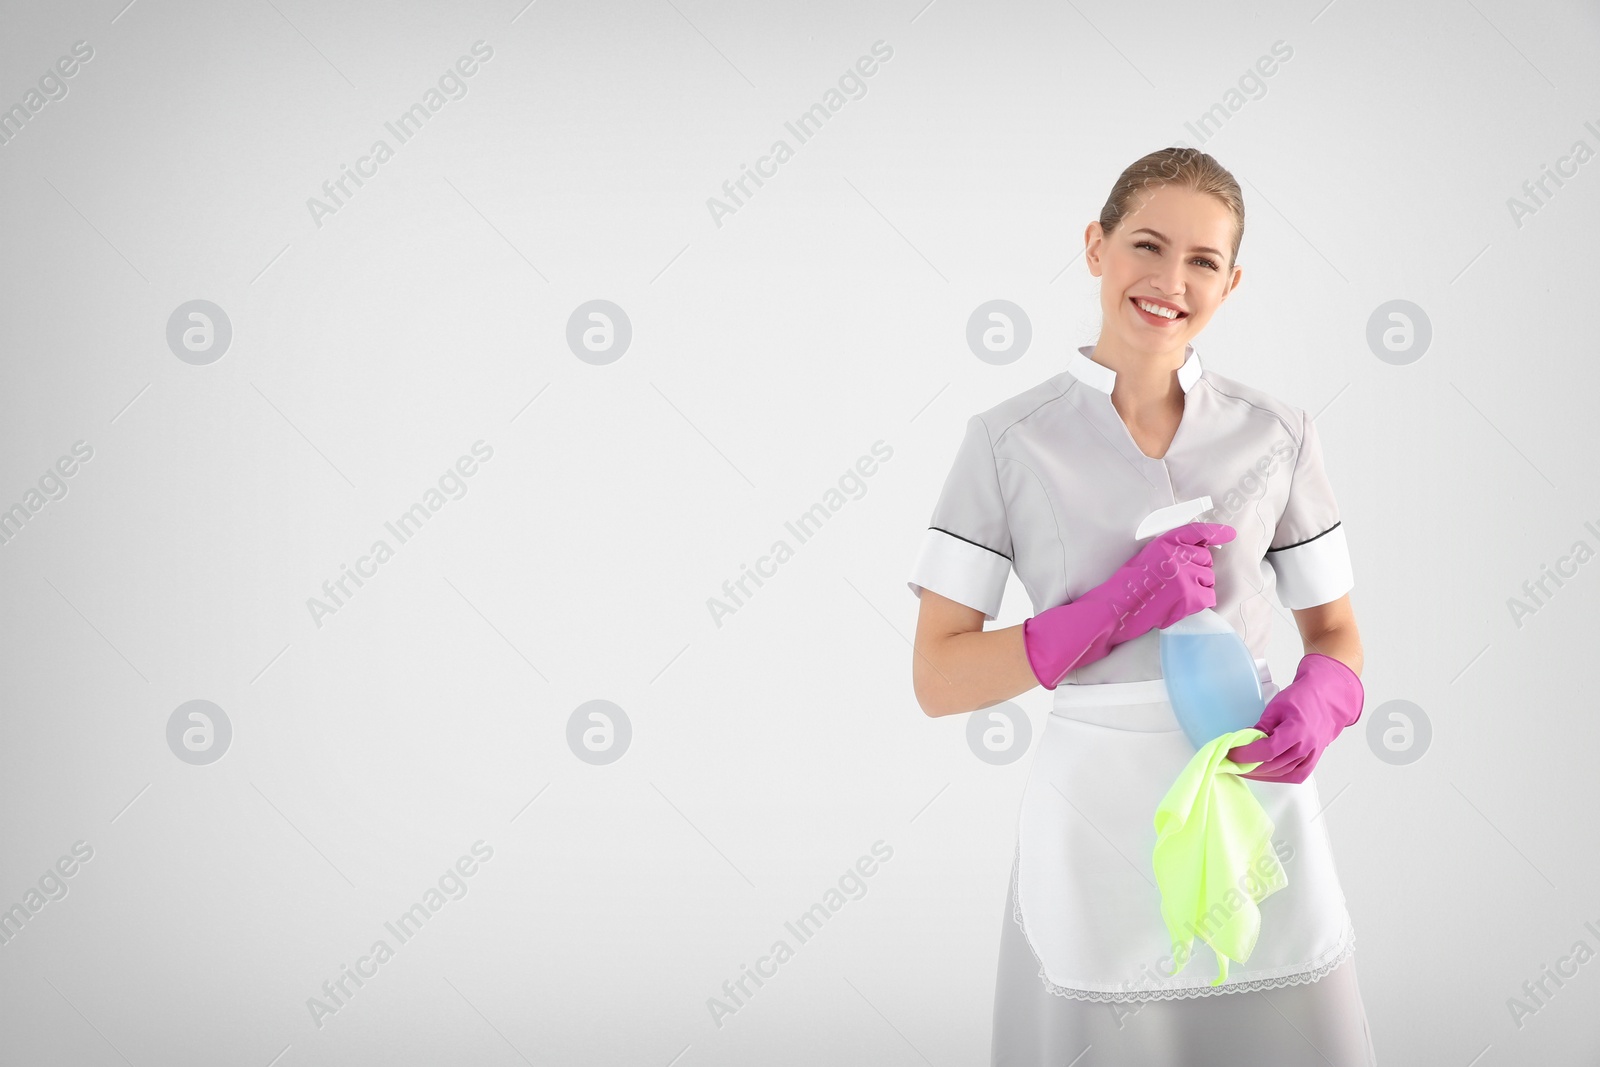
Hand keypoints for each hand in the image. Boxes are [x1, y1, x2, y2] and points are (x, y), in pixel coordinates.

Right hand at [1099, 521, 1235, 638]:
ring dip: (1199, 586)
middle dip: (1198, 569)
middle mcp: (1177, 556)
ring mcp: (1185, 577)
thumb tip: (1197, 552)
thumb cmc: (1128, 585)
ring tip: (1176, 594)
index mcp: (1164, 543)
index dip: (1216, 532)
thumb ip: (1170, 551)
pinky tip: (1183, 604)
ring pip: (1209, 578)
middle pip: (1206, 559)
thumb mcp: (1147, 556)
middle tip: (1177, 582)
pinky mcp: (1190, 597)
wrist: (1117, 609)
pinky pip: (1209, 596)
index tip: (1230, 534)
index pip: (1197, 532)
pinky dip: (1201, 601)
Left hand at [1226, 654, 1363, 783]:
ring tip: (1241, 769)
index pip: (1267, 750)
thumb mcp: (1276, 706)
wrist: (1326, 702)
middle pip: (1272, 765)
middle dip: (1248, 766)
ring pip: (1280, 774)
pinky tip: (1261, 773)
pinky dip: (1275, 777)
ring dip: (1259, 774)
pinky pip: (1292, 777)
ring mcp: (1310, 757)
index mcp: (1297, 730)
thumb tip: (1245, 741)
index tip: (1231, 753)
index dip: (1247, 755)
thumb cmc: (1302, 699)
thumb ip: (1261, 726)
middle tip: (1230, 763)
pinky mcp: (1311, 764)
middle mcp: (1306, 747)